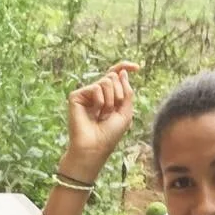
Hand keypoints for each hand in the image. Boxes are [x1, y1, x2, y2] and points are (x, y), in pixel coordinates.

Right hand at [61, 61, 139, 177]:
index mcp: (109, 95)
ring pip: (106, 81)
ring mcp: (87, 94)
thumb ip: (127, 92)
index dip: (125, 67)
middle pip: (114, 77)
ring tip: (103, 115)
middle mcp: (97, 93)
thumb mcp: (126, 112)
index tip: (138, 67)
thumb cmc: (110, 134)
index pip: (116, 75)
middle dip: (119, 94)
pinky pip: (95, 88)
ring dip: (111, 100)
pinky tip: (94, 113)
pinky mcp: (77, 96)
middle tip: (113, 110)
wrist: (95, 147)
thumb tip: (122, 72)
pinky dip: (100, 101)